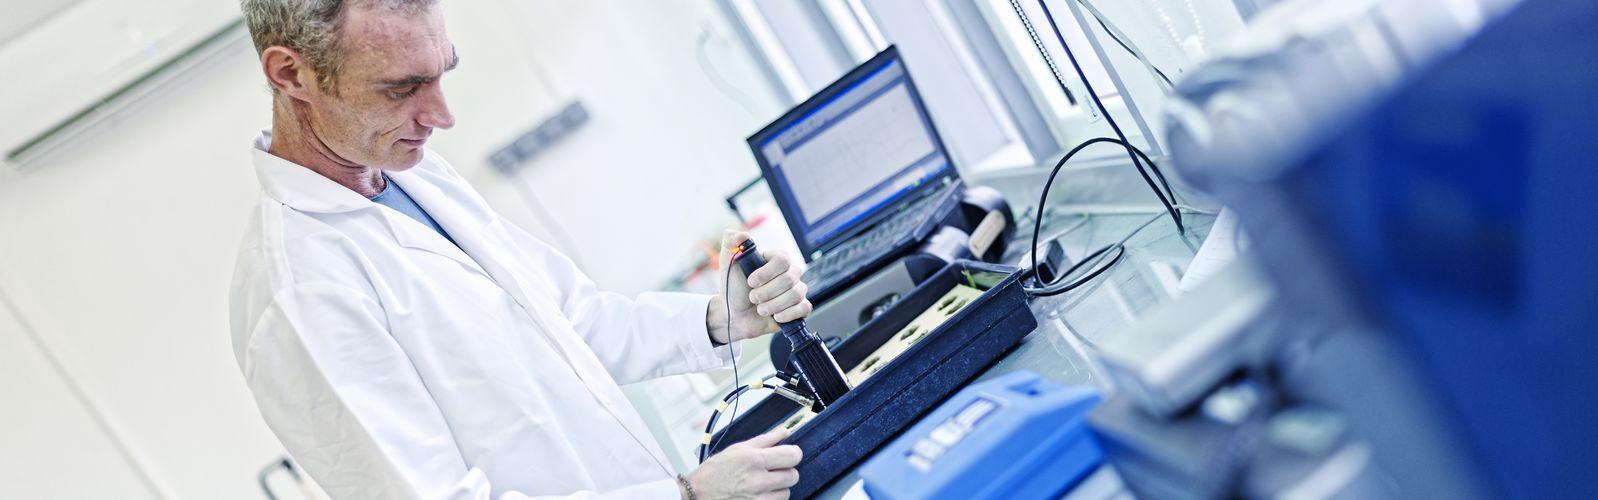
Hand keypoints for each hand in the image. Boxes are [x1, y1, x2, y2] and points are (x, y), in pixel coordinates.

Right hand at [685, 428, 801, 499]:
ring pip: (786, 493)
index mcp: (754, 460)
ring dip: (779, 488)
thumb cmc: (714, 472)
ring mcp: (758, 499)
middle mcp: (758, 481)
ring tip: (763, 484)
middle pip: (793, 476)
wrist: (697, 494)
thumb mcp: (738, 449)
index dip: (793, 454)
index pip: (793, 456)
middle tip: (773, 471)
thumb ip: (765, 440)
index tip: (788, 455)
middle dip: (786, 472)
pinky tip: (759, 494)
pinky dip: (771, 499)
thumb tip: (785, 431)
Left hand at [708, 231, 811, 344]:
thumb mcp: (728, 264)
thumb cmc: (734, 288)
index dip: (766, 273)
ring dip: (773, 305)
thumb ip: (730, 244)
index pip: (782, 260)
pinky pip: (805, 308)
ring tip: (760, 309)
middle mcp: (790, 272)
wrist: (736, 315)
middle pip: (789, 279)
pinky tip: (776, 316)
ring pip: (796, 295)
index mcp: (776, 259)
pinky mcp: (800, 308)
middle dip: (766, 292)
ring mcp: (797, 290)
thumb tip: (735, 233)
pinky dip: (788, 314)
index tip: (751, 282)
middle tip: (753, 298)